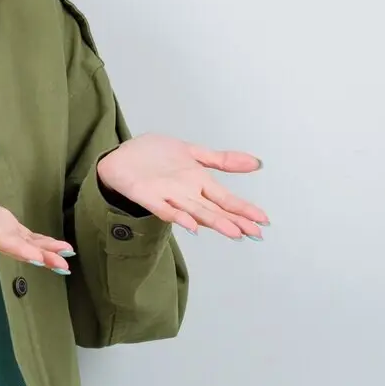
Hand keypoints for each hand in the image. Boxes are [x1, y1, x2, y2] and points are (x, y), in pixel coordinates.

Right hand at [0, 173, 75, 272]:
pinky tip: (59, 248)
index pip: (0, 240)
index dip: (20, 249)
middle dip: (41, 257)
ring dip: (47, 252)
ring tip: (68, 256)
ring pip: (26, 245)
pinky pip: (26, 237)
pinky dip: (43, 243)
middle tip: (64, 266)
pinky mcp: (3, 225)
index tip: (38, 258)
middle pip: (19, 248)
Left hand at [96, 133, 269, 238]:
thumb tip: (257, 163)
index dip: (244, 210)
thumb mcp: (192, 153)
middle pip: (214, 210)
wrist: (121, 155)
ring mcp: (167, 196)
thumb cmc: (155, 156)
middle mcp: (186, 193)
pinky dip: (177, 215)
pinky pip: (163, 208)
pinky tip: (190, 224)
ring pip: (194, 211)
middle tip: (254, 233)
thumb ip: (223, 160)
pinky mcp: (146, 195)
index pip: (226, 199)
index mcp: (198, 183)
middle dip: (234, 221)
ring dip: (212, 222)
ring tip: (232, 232)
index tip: (264, 221)